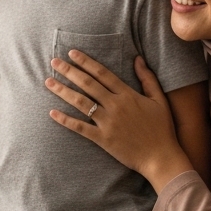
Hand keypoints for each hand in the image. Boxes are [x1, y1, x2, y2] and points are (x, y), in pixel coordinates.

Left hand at [45, 51, 194, 188]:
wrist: (161, 157)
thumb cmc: (162, 129)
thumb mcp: (159, 99)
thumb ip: (147, 78)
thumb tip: (138, 58)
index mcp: (128, 94)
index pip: (102, 73)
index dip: (86, 62)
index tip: (72, 53)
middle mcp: (115, 105)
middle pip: (88, 83)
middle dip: (69, 71)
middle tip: (53, 61)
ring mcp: (108, 122)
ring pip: (81, 102)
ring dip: (63, 91)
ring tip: (48, 81)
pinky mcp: (103, 139)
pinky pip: (80, 127)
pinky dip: (65, 120)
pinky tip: (52, 112)